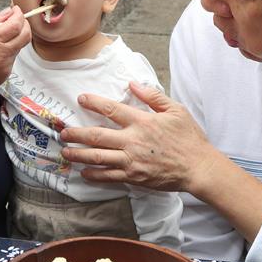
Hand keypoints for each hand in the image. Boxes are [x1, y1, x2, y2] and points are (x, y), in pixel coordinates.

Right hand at [0, 6, 30, 98]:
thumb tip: (6, 13)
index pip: (15, 25)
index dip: (18, 15)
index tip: (15, 10)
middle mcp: (1, 55)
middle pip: (25, 36)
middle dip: (23, 24)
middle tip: (15, 19)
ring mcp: (5, 67)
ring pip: (19, 46)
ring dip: (14, 38)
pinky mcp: (5, 74)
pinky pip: (12, 57)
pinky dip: (7, 50)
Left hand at [59, 82, 222, 193]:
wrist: (198, 167)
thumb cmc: (189, 138)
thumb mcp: (176, 110)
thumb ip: (153, 96)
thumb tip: (133, 84)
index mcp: (142, 122)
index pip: (112, 110)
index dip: (94, 102)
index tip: (81, 98)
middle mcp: (133, 141)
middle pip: (97, 136)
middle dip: (77, 133)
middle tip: (63, 132)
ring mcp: (131, 161)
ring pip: (98, 157)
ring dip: (79, 154)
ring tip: (66, 152)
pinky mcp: (134, 177)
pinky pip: (109, 176)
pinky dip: (94, 175)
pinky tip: (84, 172)